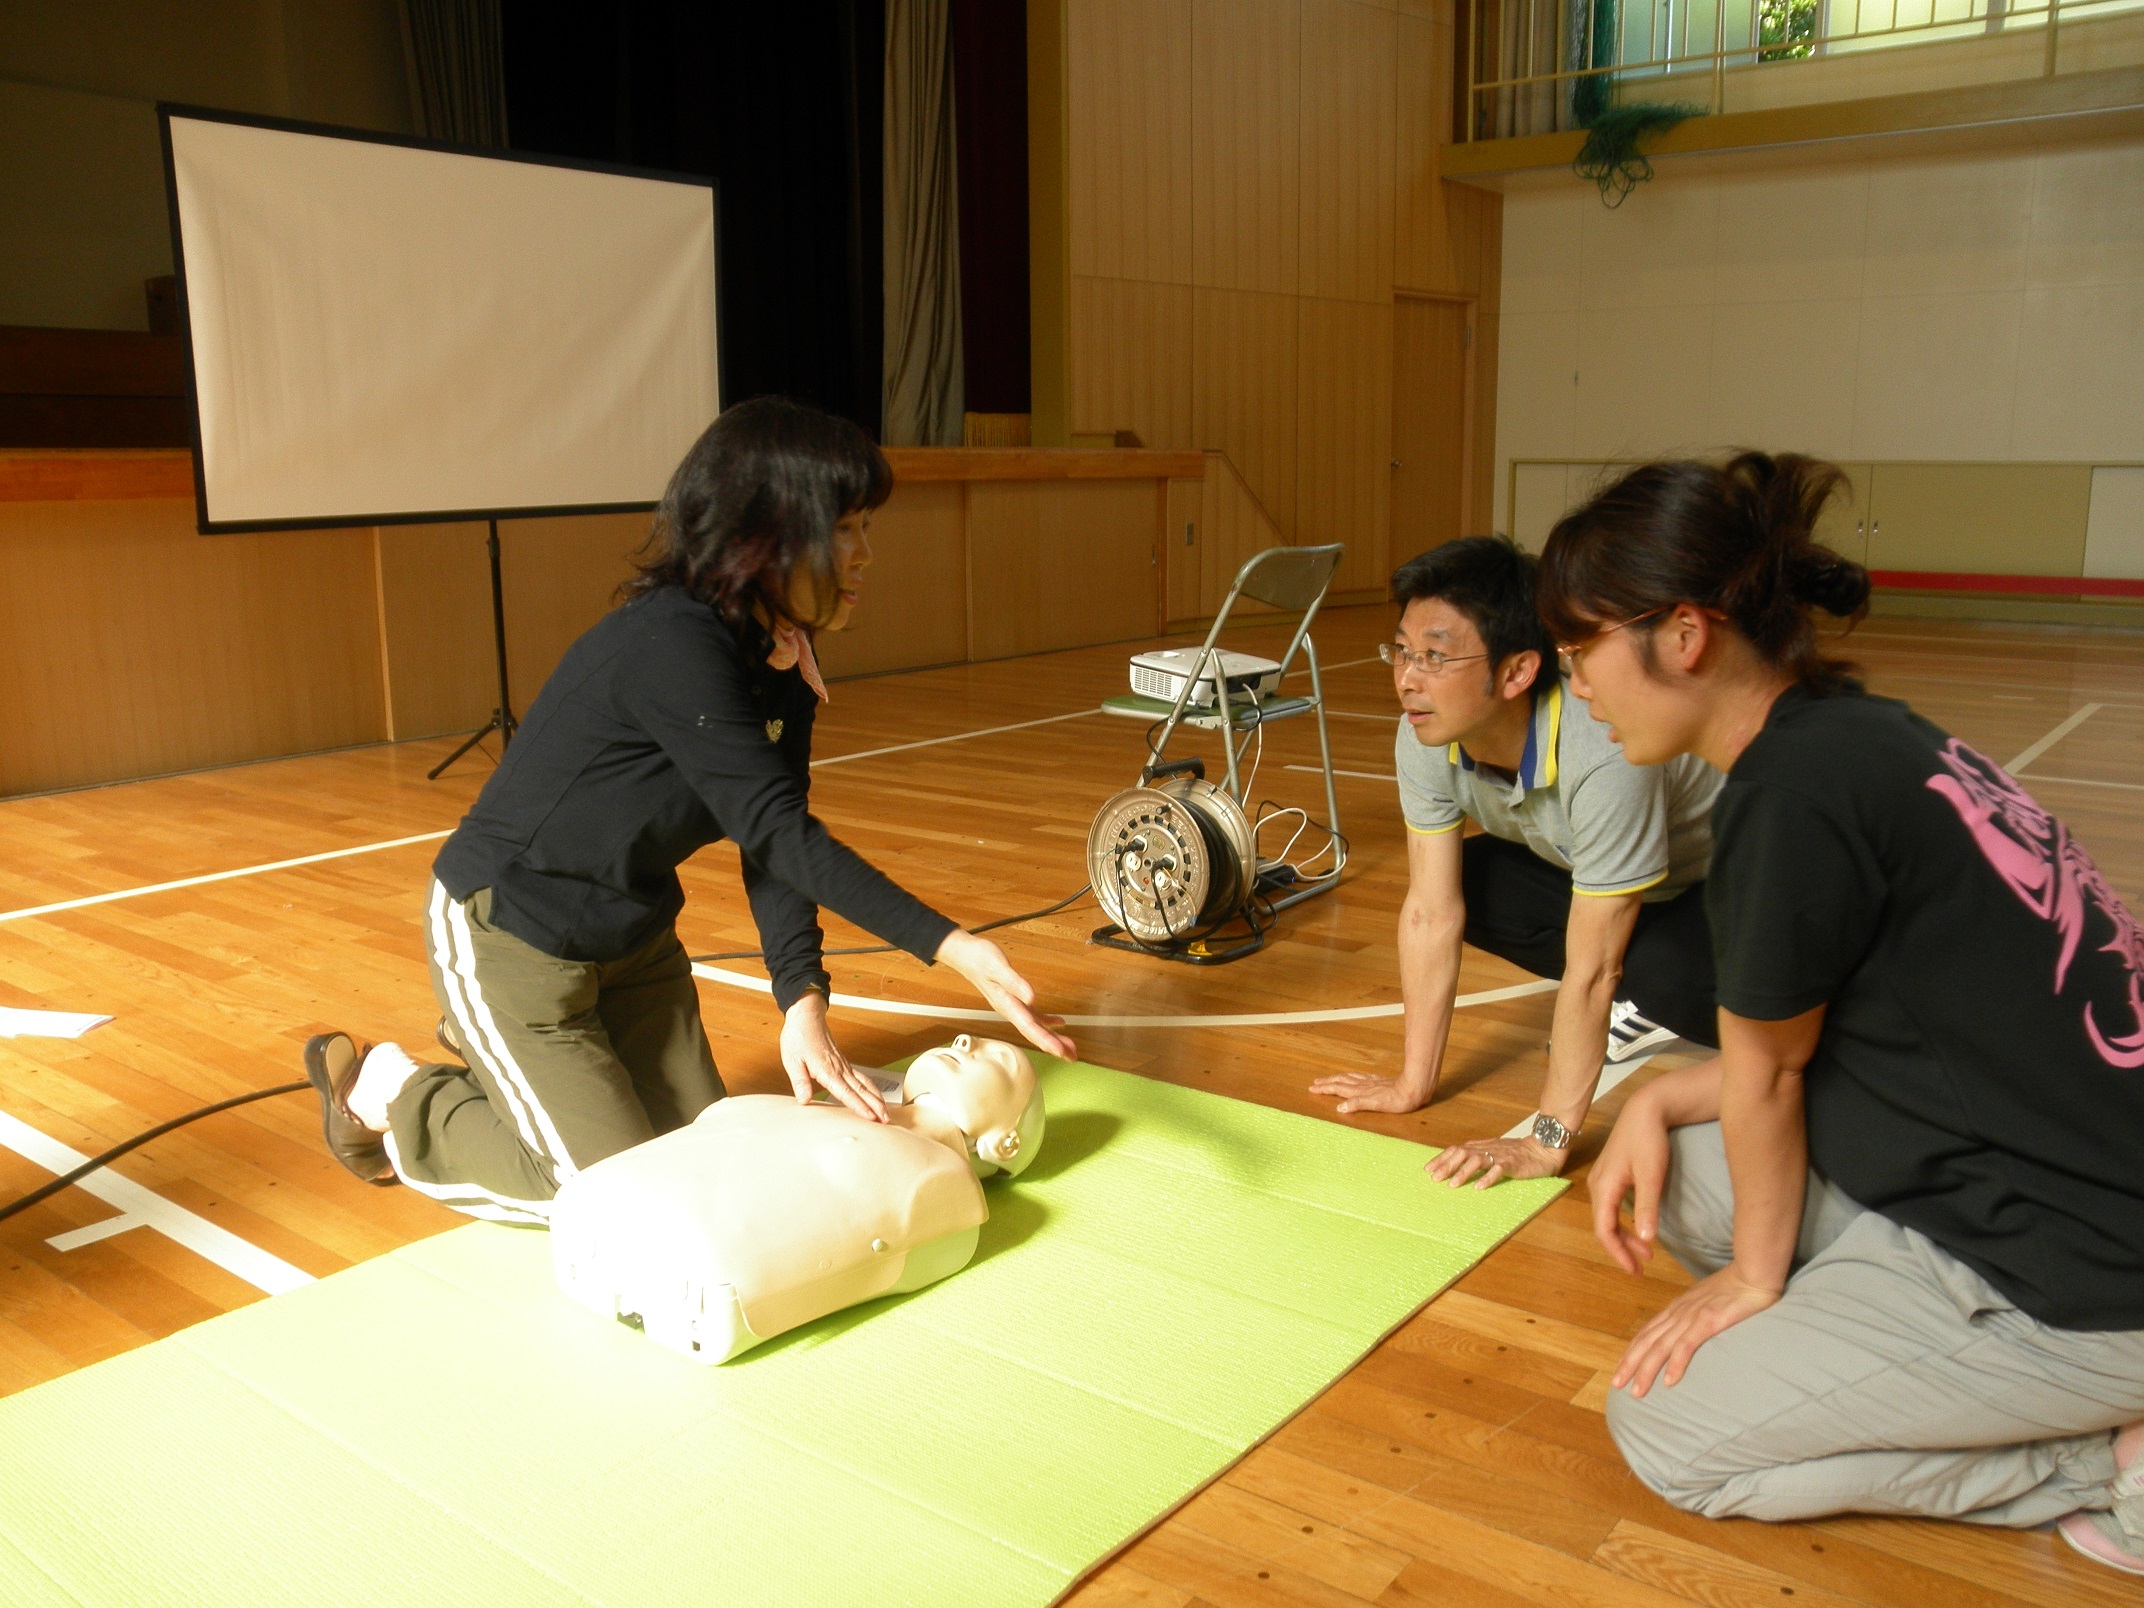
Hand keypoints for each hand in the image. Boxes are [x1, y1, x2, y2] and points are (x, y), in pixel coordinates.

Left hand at [778, 992, 885, 1120]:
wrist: (807, 1017)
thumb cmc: (799, 1037)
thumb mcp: (792, 1060)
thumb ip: (800, 1082)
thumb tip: (804, 1100)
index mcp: (827, 1070)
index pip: (846, 1092)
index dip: (859, 1106)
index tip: (870, 1117)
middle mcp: (840, 1069)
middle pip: (862, 1090)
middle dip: (876, 1106)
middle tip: (887, 1120)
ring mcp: (844, 1065)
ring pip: (865, 1084)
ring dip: (877, 1098)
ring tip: (886, 1112)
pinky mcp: (844, 1063)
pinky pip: (862, 1078)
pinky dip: (872, 1088)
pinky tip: (875, 1095)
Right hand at [934, 930, 1076, 1061]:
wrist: (965, 954)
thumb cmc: (979, 959)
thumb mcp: (997, 967)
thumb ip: (1015, 982)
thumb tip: (1031, 997)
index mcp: (1006, 1004)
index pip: (1029, 1027)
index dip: (1045, 1041)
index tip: (1060, 1051)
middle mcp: (1009, 1009)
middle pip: (1034, 1033)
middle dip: (1053, 1046)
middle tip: (1072, 1057)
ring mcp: (1012, 1006)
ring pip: (1035, 1027)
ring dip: (1052, 1038)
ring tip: (1069, 1047)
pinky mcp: (1014, 1000)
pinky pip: (1033, 1016)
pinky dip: (1047, 1021)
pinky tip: (1058, 1023)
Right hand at [1308, 1071, 1432, 1114]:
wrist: (1414, 1088)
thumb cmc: (1397, 1100)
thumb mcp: (1376, 1105)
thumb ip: (1357, 1104)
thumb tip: (1339, 1108)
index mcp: (1360, 1092)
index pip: (1338, 1089)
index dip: (1325, 1089)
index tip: (1312, 1088)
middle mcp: (1363, 1085)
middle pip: (1341, 1081)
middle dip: (1327, 1082)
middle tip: (1315, 1082)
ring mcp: (1371, 1082)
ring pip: (1349, 1078)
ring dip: (1337, 1078)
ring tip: (1330, 1078)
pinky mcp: (1380, 1081)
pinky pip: (1360, 1077)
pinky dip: (1352, 1077)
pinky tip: (1355, 1077)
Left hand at [1426, 1134, 1565, 1188]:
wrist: (1542, 1149)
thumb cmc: (1516, 1152)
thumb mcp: (1493, 1151)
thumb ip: (1476, 1154)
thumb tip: (1455, 1161)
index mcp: (1481, 1146)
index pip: (1456, 1149)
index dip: (1441, 1158)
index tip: (1428, 1170)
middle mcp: (1487, 1148)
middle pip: (1462, 1153)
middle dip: (1446, 1166)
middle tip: (1435, 1179)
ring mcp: (1500, 1155)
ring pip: (1477, 1160)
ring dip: (1463, 1172)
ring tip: (1452, 1185)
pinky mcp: (1512, 1163)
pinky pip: (1498, 1170)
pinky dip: (1487, 1178)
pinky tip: (1479, 1187)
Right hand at [1589, 1090, 1672, 1273]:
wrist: (1646, 1109)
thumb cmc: (1648, 1140)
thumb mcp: (1652, 1175)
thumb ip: (1647, 1207)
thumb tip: (1646, 1240)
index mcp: (1603, 1187)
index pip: (1604, 1230)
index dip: (1618, 1253)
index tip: (1635, 1270)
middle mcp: (1597, 1185)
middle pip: (1604, 1226)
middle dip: (1623, 1248)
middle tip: (1643, 1266)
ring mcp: (1601, 1179)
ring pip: (1608, 1217)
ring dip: (1625, 1236)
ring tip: (1646, 1252)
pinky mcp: (1610, 1175)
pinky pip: (1611, 1207)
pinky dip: (1624, 1222)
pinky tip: (1639, 1227)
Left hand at [1612, 1265, 1780, 1397]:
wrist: (1752, 1272)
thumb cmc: (1735, 1287)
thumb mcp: (1706, 1301)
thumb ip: (1694, 1315)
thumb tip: (1688, 1331)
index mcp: (1677, 1308)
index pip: (1646, 1332)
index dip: (1632, 1351)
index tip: (1622, 1369)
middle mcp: (1678, 1313)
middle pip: (1647, 1341)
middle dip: (1630, 1364)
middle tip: (1617, 1385)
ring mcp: (1691, 1317)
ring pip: (1661, 1347)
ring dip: (1647, 1370)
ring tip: (1637, 1391)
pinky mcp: (1708, 1321)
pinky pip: (1687, 1345)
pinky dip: (1676, 1364)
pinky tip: (1669, 1381)